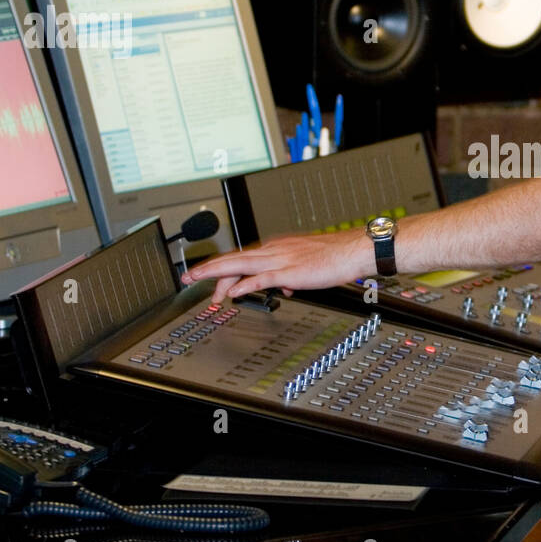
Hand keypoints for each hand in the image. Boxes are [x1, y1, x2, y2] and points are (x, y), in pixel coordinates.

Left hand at [180, 231, 365, 302]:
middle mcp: (274, 251)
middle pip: (233, 259)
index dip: (220, 268)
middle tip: (189, 277)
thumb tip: (283, 287)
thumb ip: (290, 276)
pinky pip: (261, 278)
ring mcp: (280, 259)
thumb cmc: (333, 257)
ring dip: (216, 274)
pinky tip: (233, 293)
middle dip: (208, 268)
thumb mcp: (305, 267)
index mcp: (276, 249)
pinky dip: (244, 285)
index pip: (241, 258)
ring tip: (199, 282)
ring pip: (240, 265)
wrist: (351, 251)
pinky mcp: (289, 271)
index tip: (207, 278)